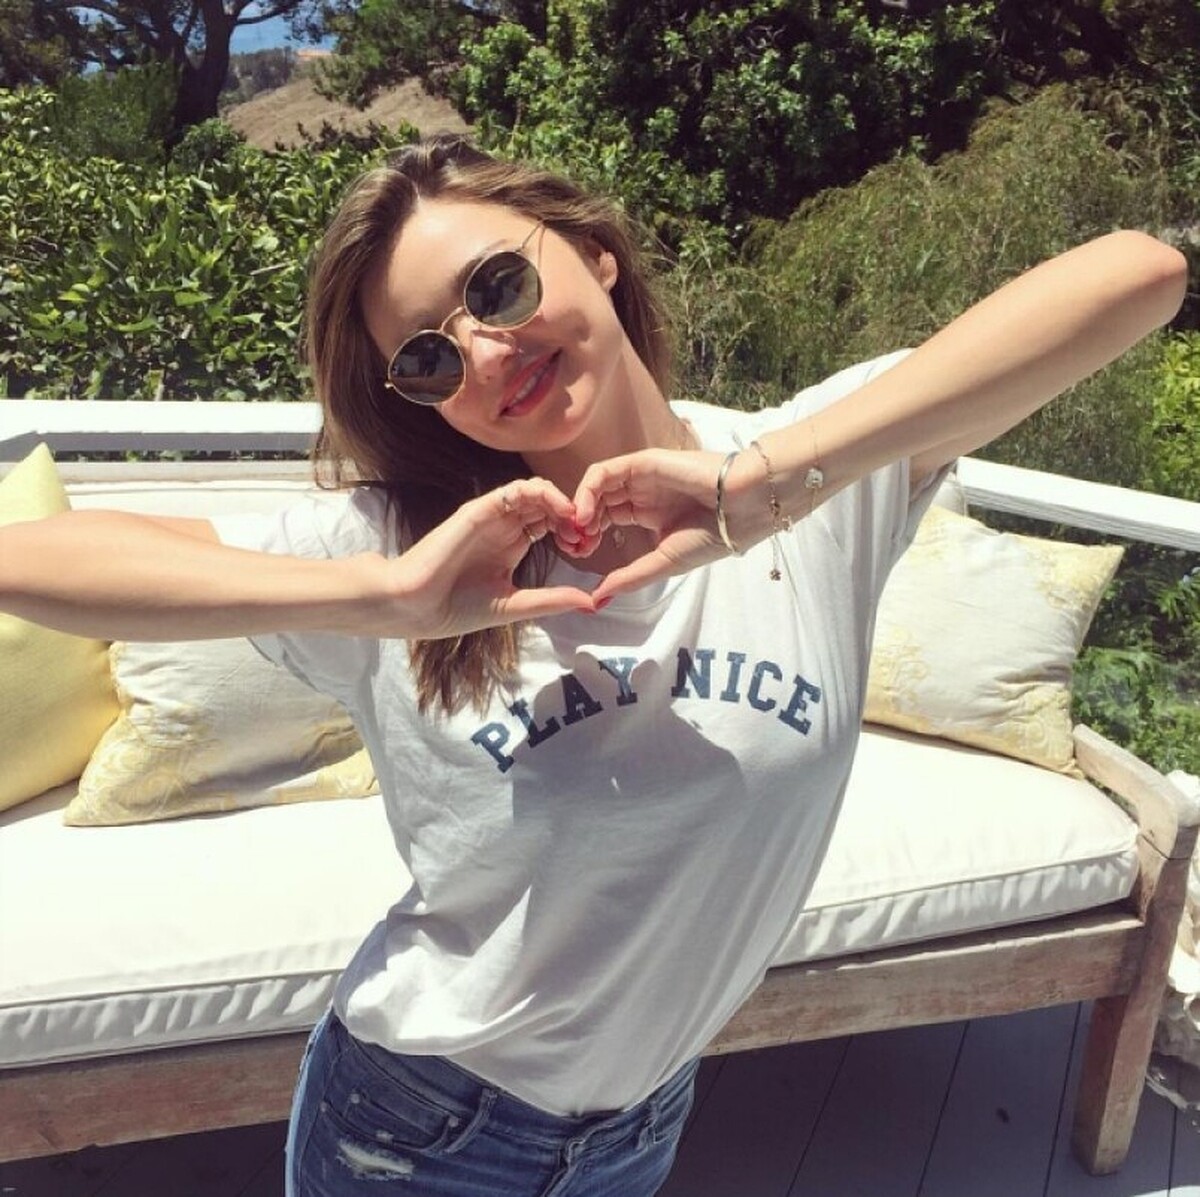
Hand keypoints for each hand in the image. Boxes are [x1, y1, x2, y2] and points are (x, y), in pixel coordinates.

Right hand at [390, 478, 595, 637]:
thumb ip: (552, 600)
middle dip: (574, 515)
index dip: (574, 531)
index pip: (552, 523)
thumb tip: (591, 602)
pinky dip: (543, 494)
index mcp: (512, 544)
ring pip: (535, 491)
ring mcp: (493, 516)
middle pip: (548, 505)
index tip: (588, 549)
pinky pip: (516, 489)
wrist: (417, 607)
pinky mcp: (480, 509)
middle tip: (590, 533)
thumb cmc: (457, 608)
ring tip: (579, 521)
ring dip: (562, 501)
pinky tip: (562, 511)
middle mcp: (504, 526)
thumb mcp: (515, 604)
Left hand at [570, 449, 744, 601]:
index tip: (580, 557)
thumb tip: (596, 600)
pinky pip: (604, 472)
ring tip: (577, 532)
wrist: (740, 509)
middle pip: (595, 503)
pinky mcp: (642, 463)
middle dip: (578, 525)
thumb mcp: (662, 563)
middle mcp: (640, 493)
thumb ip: (629, 577)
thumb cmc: (710, 537)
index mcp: (646, 514)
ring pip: (595, 487)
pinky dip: (587, 491)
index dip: (586, 538)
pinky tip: (585, 515)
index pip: (604, 520)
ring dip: (579, 508)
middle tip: (573, 545)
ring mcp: (640, 477)